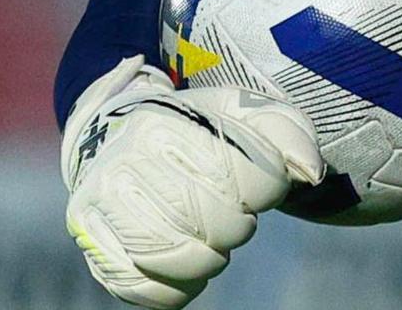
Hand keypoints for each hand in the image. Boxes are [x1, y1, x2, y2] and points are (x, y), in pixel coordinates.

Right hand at [60, 55, 324, 308]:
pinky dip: (175, 288)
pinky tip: (183, 265)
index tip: (256, 183)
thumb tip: (311, 174)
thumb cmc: (197, 128)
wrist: (112, 134)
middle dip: (238, 227)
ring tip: (207, 239)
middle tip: (230, 213)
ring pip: (180, 260)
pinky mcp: (89, 239)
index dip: (269, 190)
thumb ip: (290, 135)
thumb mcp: (247, 113)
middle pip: (219, 225)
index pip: (255, 179)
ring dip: (209, 259)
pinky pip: (142, 288)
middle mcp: (129, 161)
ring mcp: (102, 203)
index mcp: (174, 123)